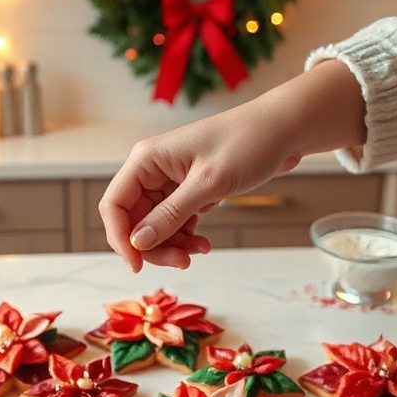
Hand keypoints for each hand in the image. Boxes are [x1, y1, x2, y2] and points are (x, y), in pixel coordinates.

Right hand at [98, 99, 299, 271]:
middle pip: (134, 220)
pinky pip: (175, 222)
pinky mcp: (189, 190)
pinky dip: (186, 237)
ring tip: (200, 251)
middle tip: (182, 262)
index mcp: (147, 159)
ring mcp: (170, 180)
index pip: (114, 205)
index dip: (120, 239)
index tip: (138, 266)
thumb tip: (138, 242)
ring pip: (155, 226)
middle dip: (153, 246)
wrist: (283, 130)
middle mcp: (153, 170)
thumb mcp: (208, 183)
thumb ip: (170, 214)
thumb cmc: (247, 144)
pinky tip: (203, 243)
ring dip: (172, 245)